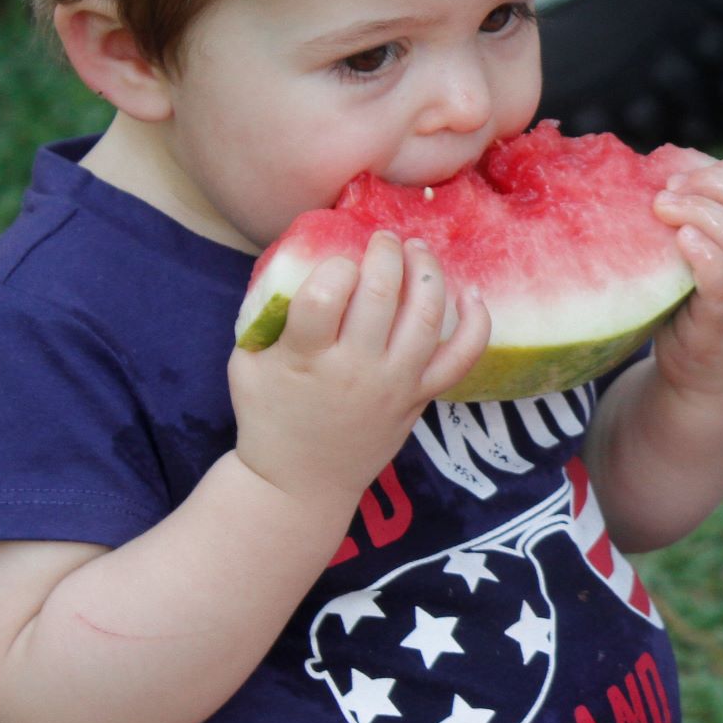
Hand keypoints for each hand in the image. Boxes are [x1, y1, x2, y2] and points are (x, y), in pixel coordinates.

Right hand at [229, 232, 489, 505]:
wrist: (299, 483)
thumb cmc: (269, 416)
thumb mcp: (247, 362)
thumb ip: (267, 313)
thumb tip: (295, 257)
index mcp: (305, 357)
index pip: (326, 294)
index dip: (336, 265)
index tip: (338, 260)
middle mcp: (356, 369)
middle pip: (383, 295)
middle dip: (386, 253)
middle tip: (383, 240)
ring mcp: (395, 384)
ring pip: (426, 317)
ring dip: (427, 273)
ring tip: (417, 249)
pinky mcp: (420, 397)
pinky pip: (460, 359)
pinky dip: (475, 325)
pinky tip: (471, 294)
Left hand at [649, 156, 722, 398]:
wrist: (708, 379)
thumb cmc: (696, 305)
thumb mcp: (706, 252)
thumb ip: (699, 214)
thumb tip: (669, 164)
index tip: (682, 176)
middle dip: (708, 185)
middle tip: (667, 193)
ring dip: (700, 213)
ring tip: (662, 210)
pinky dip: (703, 254)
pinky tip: (679, 241)